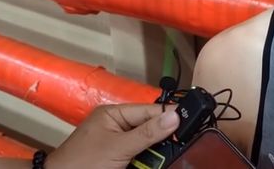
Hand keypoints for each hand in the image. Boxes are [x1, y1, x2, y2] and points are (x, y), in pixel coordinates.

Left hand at [45, 103, 178, 168]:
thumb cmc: (82, 164)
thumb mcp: (119, 148)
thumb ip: (148, 133)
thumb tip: (174, 116)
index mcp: (114, 113)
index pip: (149, 110)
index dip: (169, 115)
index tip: (191, 120)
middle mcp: (116, 125)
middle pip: (149, 127)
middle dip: (163, 138)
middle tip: (182, 143)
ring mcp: (116, 143)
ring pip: (146, 144)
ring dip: (155, 153)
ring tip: (168, 156)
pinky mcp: (117, 159)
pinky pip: (139, 156)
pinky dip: (146, 162)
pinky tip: (154, 164)